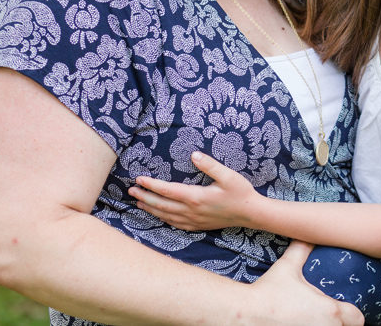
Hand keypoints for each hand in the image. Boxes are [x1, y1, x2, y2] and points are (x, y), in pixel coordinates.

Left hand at [129, 151, 259, 230]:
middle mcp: (191, 211)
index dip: (151, 185)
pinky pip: (174, 224)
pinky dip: (163, 219)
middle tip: (131, 191)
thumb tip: (193, 154)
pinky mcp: (197, 226)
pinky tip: (159, 215)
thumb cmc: (240, 192)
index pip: (167, 190)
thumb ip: (210, 165)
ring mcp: (193, 220)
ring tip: (138, 202)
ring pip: (165, 215)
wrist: (250, 213)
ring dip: (150, 208)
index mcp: (196, 197)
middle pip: (161, 204)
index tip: (139, 179)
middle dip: (145, 197)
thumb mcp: (228, 175)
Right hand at [249, 240, 363, 324]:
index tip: (342, 311)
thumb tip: (307, 233)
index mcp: (330, 311)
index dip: (351, 315)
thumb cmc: (268, 291)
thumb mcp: (288, 266)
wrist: (244, 314)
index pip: (357, 319)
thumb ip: (302, 249)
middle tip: (328, 317)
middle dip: (340, 325)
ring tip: (316, 322)